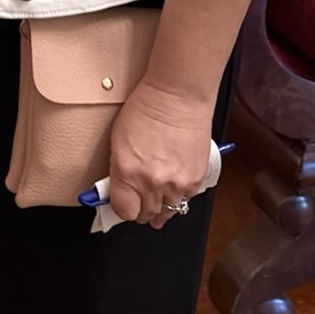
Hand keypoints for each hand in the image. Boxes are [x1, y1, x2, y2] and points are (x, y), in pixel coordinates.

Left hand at [107, 78, 214, 227]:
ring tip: (157, 196)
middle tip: (139, 201)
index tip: (122, 203)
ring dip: (161, 207)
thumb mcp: (118, 140)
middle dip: (140, 210)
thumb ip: (119, 170)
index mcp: (127, 171)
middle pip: (145, 215)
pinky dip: (178, 196)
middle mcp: (152, 182)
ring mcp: (176, 184)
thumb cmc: (147, 109)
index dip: (122, 209)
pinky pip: (185, 200)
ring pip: (168, 213)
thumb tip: (120, 189)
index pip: (123, 211)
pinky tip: (173, 185)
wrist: (178, 97)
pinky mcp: (195, 181)